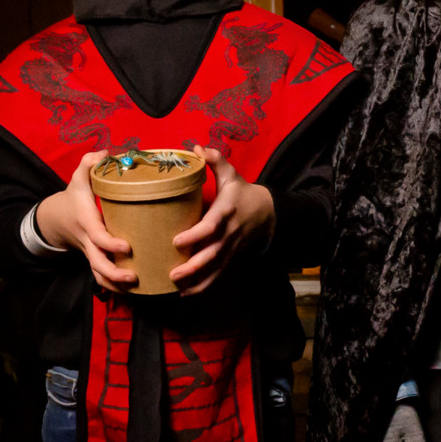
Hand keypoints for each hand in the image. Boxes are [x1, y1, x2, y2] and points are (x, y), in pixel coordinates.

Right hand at [33, 150, 137, 293]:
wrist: (56, 219)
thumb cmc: (74, 197)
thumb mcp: (78, 179)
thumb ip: (88, 165)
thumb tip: (104, 153)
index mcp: (86, 222)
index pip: (97, 237)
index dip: (110, 244)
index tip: (127, 247)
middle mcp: (88, 242)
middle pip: (97, 264)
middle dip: (114, 274)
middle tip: (134, 278)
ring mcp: (91, 253)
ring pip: (99, 276)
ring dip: (115, 286)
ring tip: (136, 288)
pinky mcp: (96, 260)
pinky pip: (102, 277)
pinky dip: (115, 287)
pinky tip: (135, 290)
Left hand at [166, 146, 274, 294]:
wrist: (267, 212)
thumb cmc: (242, 192)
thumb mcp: (232, 174)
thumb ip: (215, 161)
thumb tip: (196, 147)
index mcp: (227, 211)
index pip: (211, 226)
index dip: (195, 235)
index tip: (176, 241)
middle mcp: (229, 233)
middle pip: (212, 254)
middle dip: (193, 266)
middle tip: (172, 273)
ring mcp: (230, 248)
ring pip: (214, 268)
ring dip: (196, 280)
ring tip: (176, 287)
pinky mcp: (230, 257)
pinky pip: (217, 275)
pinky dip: (203, 286)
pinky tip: (185, 293)